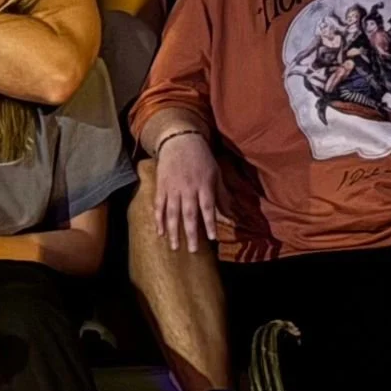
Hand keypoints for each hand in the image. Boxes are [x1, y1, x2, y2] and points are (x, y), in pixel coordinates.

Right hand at [154, 132, 224, 251]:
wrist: (179, 141)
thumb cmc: (201, 158)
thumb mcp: (216, 173)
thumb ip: (221, 194)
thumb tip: (231, 213)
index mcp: (204, 185)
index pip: (207, 208)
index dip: (210, 223)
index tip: (212, 238)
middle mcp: (188, 189)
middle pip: (189, 214)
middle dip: (191, 233)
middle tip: (192, 250)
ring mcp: (173, 188)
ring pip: (172, 213)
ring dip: (173, 231)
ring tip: (174, 247)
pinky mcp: (161, 187)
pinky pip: (159, 206)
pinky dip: (159, 220)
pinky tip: (160, 232)